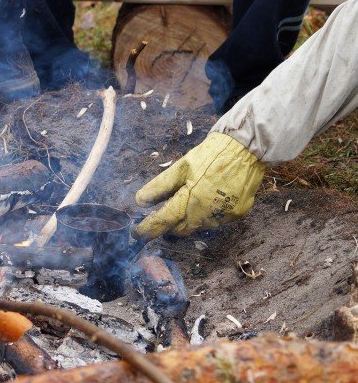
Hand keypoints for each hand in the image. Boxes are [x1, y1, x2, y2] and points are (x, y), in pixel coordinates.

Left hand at [132, 132, 265, 239]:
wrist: (246, 149)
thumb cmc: (210, 155)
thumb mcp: (180, 167)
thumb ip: (160, 186)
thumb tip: (140, 201)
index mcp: (190, 199)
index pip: (164, 221)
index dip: (148, 229)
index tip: (136, 233)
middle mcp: (207, 213)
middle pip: (181, 229)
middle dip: (170, 225)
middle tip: (163, 215)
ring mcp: (224, 216)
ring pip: (199, 226)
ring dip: (189, 219)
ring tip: (188, 201)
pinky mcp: (237, 214)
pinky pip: (216, 220)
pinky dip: (207, 214)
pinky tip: (208, 198)